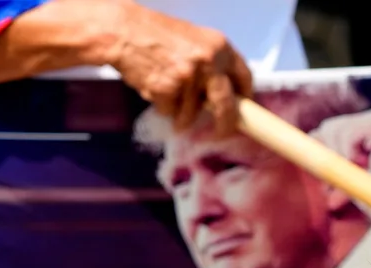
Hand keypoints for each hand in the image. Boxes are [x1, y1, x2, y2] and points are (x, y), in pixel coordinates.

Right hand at [0, 0, 251, 135]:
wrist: (124, 31)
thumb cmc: (158, 36)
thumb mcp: (195, 41)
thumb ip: (214, 64)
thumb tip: (229, 96)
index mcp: (220, 47)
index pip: (245, 78)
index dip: (246, 97)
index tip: (245, 109)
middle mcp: (209, 62)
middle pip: (227, 107)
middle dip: (225, 125)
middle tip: (221, 133)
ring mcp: (189, 77)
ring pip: (193, 113)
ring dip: (180, 111)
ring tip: (166, 87)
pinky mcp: (169, 90)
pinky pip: (171, 112)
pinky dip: (162, 106)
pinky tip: (154, 85)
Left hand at [310, 107, 370, 244]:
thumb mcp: (347, 170)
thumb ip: (331, 152)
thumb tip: (310, 136)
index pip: (329, 128)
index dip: (329, 155)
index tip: (345, 177)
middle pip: (329, 127)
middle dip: (335, 158)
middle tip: (357, 178)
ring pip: (334, 130)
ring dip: (344, 160)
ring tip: (366, 174)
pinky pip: (347, 136)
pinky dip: (351, 157)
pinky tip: (370, 167)